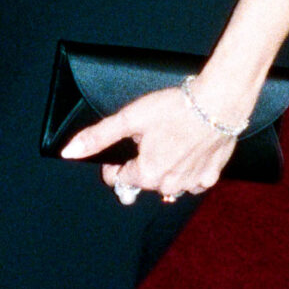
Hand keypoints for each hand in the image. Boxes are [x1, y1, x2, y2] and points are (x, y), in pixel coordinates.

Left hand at [61, 84, 236, 206]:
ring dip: (164, 170)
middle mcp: (168, 185)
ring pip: (168, 185)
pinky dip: (187, 172)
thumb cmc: (174, 108)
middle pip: (144, 181)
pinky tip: (188, 152)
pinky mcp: (210, 177)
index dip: (115, 163)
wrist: (218, 103)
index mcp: (146, 173)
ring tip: (170, 142)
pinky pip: (192, 183)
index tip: (124, 146)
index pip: (119, 179)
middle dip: (141, 163)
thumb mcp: (130, 118)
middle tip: (150, 136)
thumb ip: (98, 137)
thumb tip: (69, 152)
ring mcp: (191, 183)